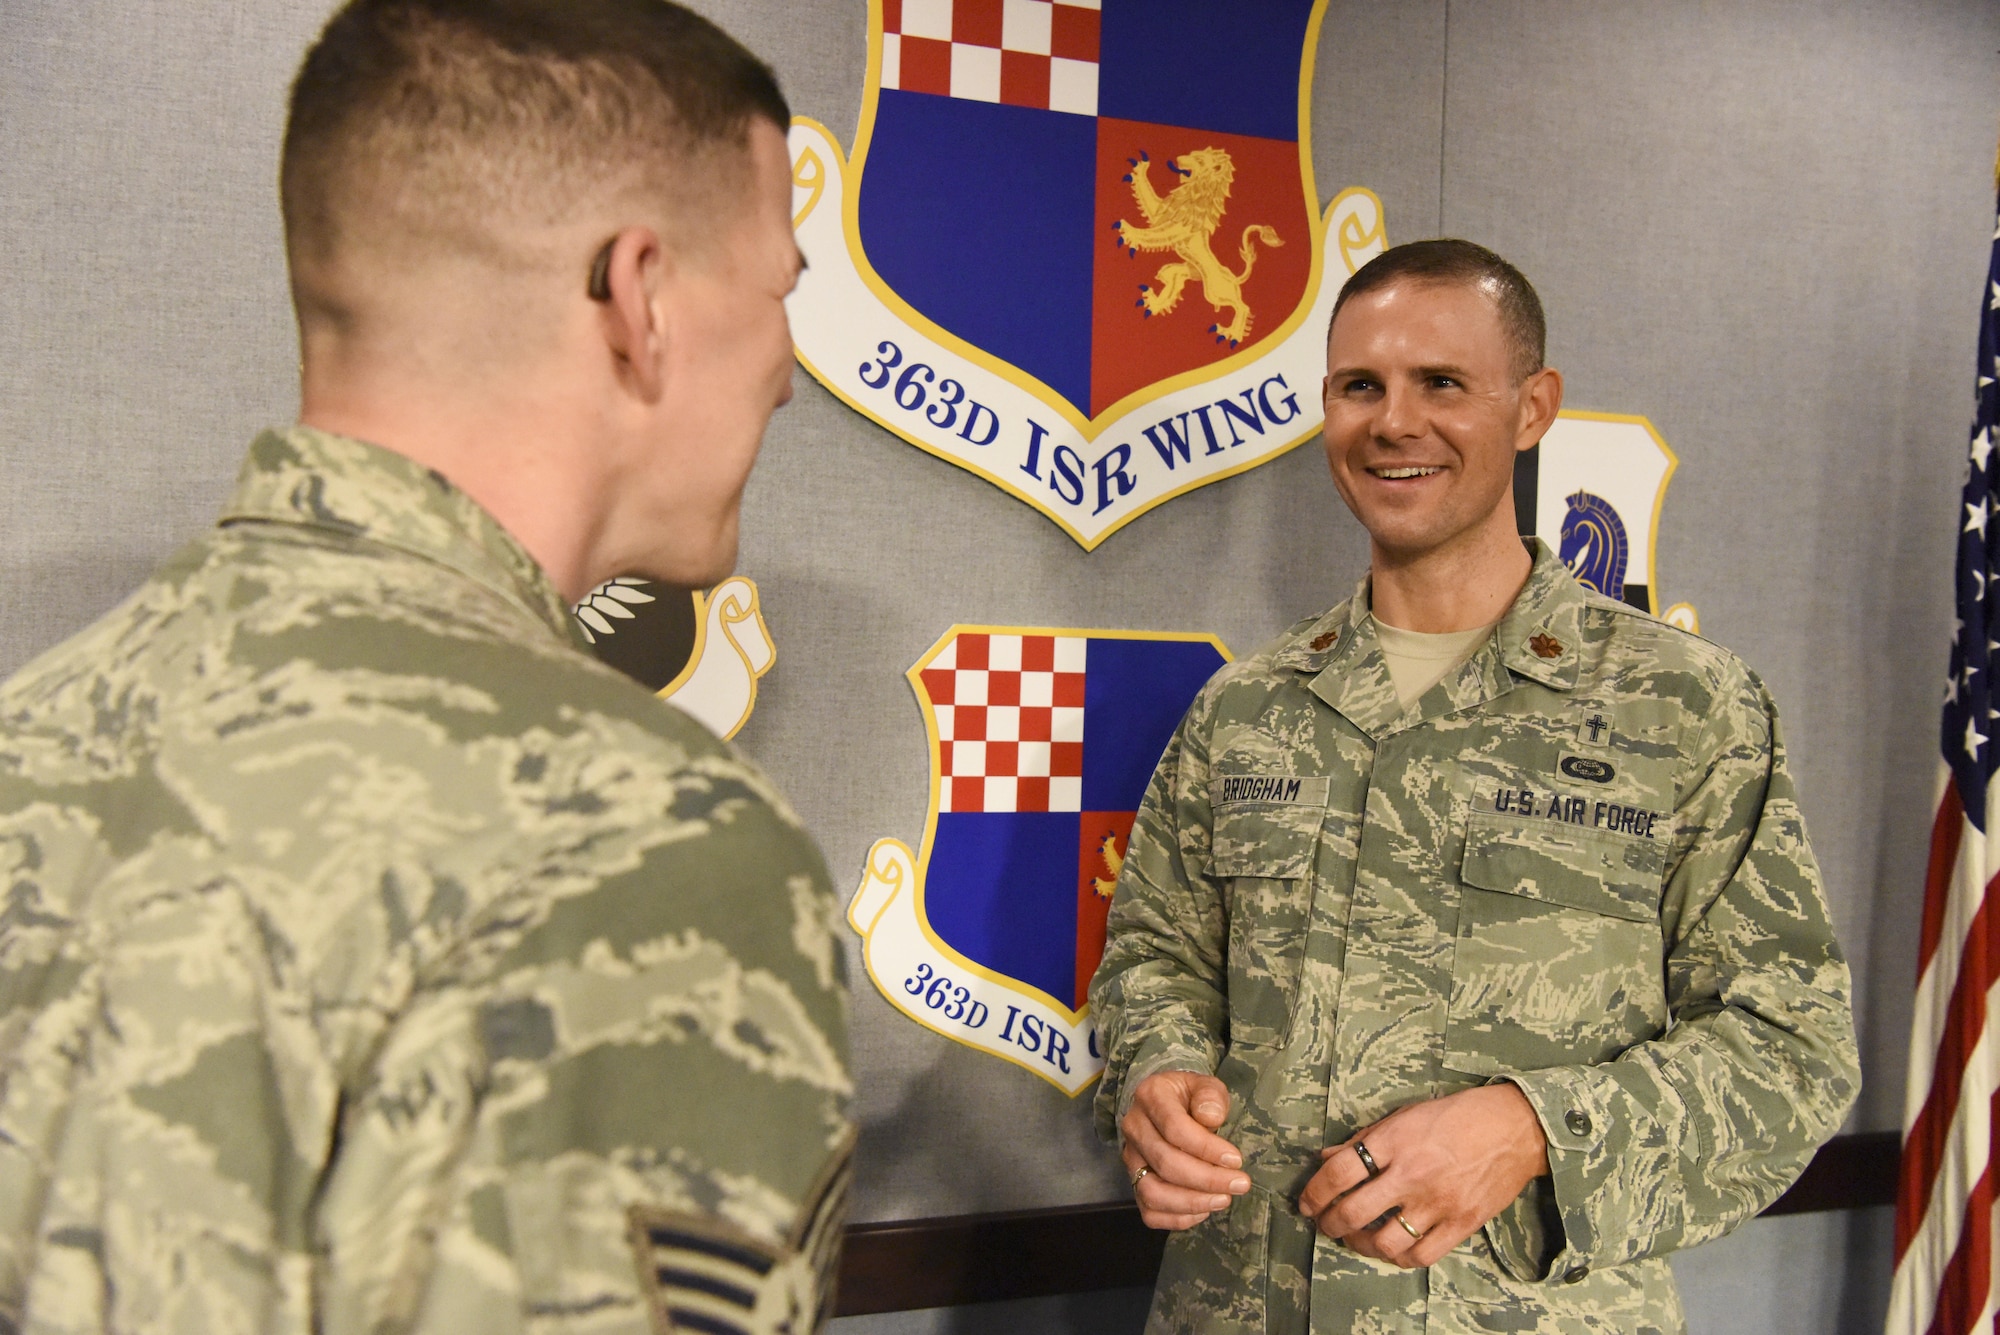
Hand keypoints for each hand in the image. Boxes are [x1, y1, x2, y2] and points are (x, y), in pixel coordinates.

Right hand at [1120, 1070, 1251, 1229]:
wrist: (1168, 1104)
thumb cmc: (1192, 1097)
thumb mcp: (1206, 1084)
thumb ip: (1210, 1096)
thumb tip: (1211, 1118)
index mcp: (1150, 1096)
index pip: (1174, 1128)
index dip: (1207, 1149)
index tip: (1236, 1160)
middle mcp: (1134, 1128)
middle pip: (1165, 1162)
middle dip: (1207, 1179)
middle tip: (1239, 1184)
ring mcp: (1131, 1158)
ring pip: (1152, 1192)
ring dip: (1191, 1202)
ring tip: (1223, 1200)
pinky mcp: (1134, 1182)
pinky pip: (1149, 1212)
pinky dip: (1178, 1218)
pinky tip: (1204, 1210)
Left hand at [1296, 1084, 1549, 1267]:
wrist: (1515, 1128)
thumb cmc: (1456, 1115)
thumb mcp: (1405, 1115)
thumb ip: (1365, 1139)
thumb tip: (1326, 1156)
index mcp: (1395, 1140)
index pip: (1340, 1171)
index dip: (1315, 1191)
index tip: (1306, 1202)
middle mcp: (1412, 1174)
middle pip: (1354, 1212)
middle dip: (1329, 1223)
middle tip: (1324, 1224)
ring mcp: (1438, 1202)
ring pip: (1384, 1242)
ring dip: (1360, 1245)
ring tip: (1354, 1238)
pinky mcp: (1462, 1223)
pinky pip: (1421, 1255)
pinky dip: (1399, 1258)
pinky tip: (1391, 1249)